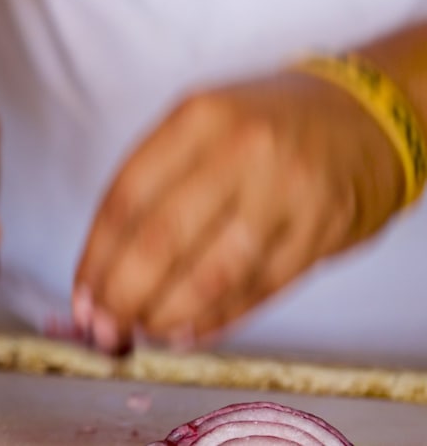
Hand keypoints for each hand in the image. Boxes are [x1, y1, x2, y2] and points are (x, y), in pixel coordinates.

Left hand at [73, 70, 403, 353]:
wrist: (367, 118)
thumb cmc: (264, 128)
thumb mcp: (202, 126)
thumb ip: (153, 185)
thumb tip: (102, 267)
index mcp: (199, 118)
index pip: (127, 197)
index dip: (97, 255)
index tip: (82, 292)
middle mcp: (243, 151)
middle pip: (162, 239)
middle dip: (123, 294)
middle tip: (104, 325)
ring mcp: (287, 193)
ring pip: (211, 273)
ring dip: (167, 314)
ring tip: (142, 331)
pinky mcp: (323, 232)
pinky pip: (258, 290)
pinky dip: (216, 320)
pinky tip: (187, 333)